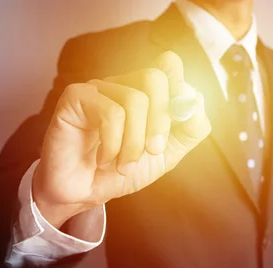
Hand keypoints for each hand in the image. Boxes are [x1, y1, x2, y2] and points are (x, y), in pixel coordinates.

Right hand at [33, 51, 210, 226]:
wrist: (82, 195)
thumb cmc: (119, 172)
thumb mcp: (164, 156)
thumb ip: (188, 131)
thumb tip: (197, 101)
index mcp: (143, 94)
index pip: (169, 67)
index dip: (180, 89)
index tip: (179, 120)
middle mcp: (120, 85)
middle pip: (155, 78)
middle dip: (160, 123)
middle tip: (152, 152)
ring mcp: (97, 89)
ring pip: (134, 99)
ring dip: (134, 143)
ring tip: (122, 166)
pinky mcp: (75, 97)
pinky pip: (109, 112)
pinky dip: (112, 144)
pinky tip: (103, 160)